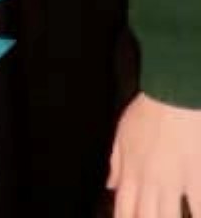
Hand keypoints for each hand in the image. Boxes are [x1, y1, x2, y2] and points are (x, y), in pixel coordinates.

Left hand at [108, 91, 200, 217]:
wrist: (174, 95)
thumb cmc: (149, 111)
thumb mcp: (123, 132)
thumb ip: (116, 162)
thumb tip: (110, 185)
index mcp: (132, 170)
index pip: (124, 208)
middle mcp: (150, 181)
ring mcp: (174, 182)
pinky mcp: (196, 177)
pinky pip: (198, 207)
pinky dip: (196, 215)